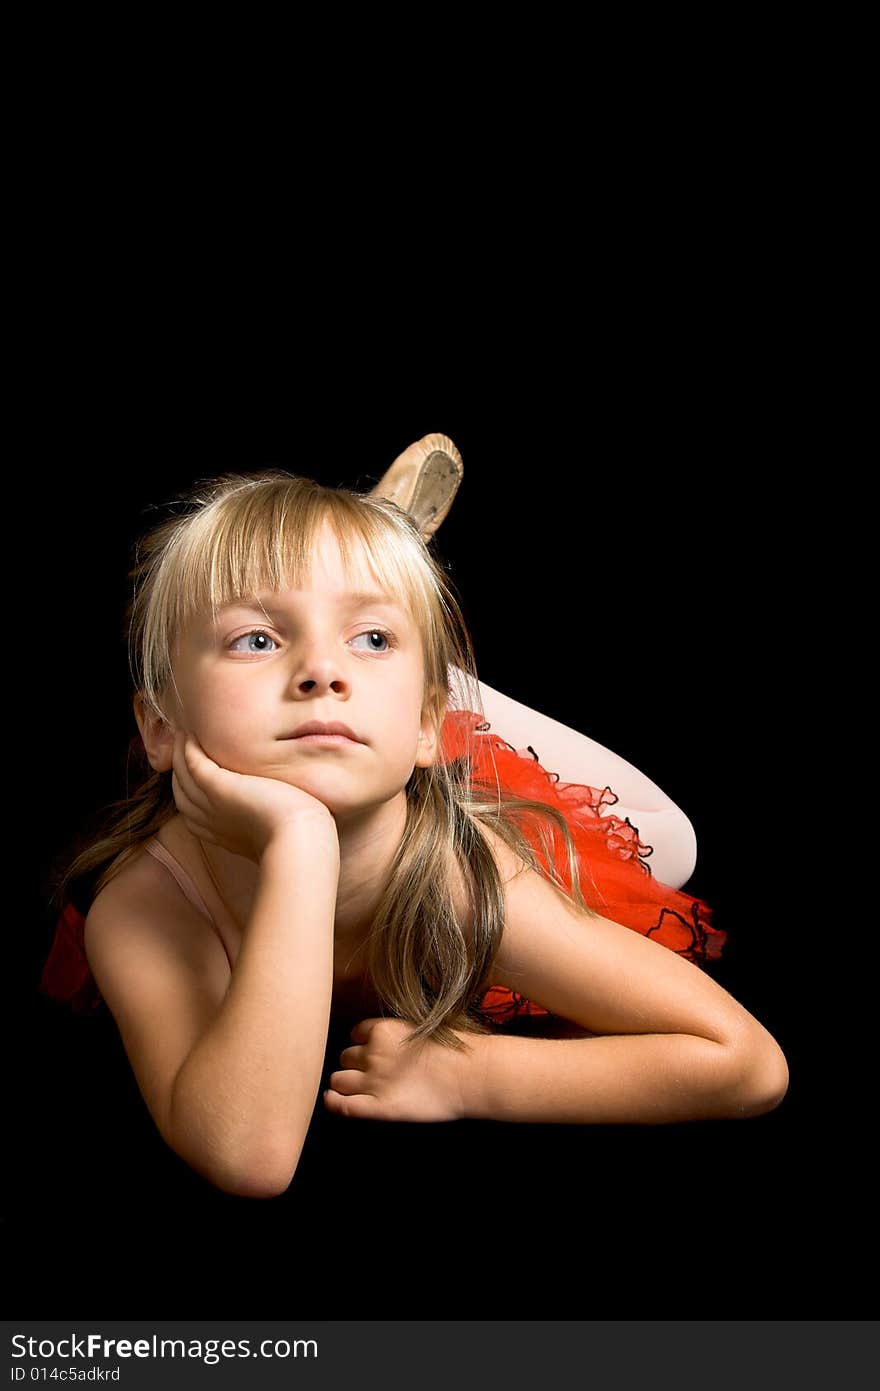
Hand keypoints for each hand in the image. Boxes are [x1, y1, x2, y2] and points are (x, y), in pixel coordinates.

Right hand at [171, 729, 339, 864]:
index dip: (190, 786)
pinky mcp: (218, 787)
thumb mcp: (274, 825)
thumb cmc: (297, 835)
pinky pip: (192, 764)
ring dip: (180, 753)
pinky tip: (190, 735)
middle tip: (183, 744)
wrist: (298, 838)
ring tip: (184, 733)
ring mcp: (211, 803)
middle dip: (180, 768)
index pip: (193, 806)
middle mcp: (209, 820)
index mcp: (220, 832)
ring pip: (183, 775)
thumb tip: (278, 803)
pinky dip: (187, 749)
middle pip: (183, 790)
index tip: (196, 766)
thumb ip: (265, 815)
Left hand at [323, 1017, 475, 1122]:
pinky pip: (341, 1105)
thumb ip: (398, 1033)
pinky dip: (333, 1102)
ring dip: (344, 1083)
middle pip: (345, 1056)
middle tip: (370, 1073)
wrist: (471, 1075)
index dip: (361, 1044)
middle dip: (353, 1064)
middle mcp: (373, 1053)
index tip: (369, 1051)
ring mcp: (373, 1080)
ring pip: (338, 1079)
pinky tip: (333, 1100)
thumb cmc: (456, 1051)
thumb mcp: (422, 1027)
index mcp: (384, 1029)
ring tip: (356, 1089)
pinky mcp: (378, 1107)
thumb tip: (388, 1041)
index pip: (356, 1033)